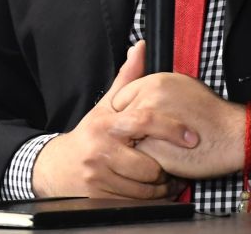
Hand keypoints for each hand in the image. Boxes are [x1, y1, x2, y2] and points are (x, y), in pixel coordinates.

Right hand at [32, 42, 195, 198]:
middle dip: (166, 169)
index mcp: (106, 124)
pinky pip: (135, 203)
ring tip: (165, 181)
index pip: (145, 122)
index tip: (192, 137)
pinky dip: (149, 200)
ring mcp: (99, 175)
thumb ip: (127, 79)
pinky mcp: (98, 196)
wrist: (58, 166)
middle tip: (176, 166)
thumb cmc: (89, 134)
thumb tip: (140, 48)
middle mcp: (101, 149)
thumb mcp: (106, 106)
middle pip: (149, 165)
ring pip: (144, 189)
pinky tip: (152, 192)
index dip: (172, 129)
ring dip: (161, 188)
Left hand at [111, 73, 250, 180]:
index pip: (119, 97)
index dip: (126, 114)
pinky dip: (146, 161)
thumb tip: (137, 95)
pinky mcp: (154, 148)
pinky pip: (137, 157)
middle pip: (120, 119)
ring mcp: (149, 124)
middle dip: (126, 132)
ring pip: (126, 139)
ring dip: (135, 147)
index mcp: (154, 81)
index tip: (135, 125)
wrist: (235, 134)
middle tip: (142, 139)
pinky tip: (163, 158)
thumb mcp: (181, 86)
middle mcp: (149, 98)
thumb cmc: (212, 113)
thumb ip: (154, 88)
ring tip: (154, 149)